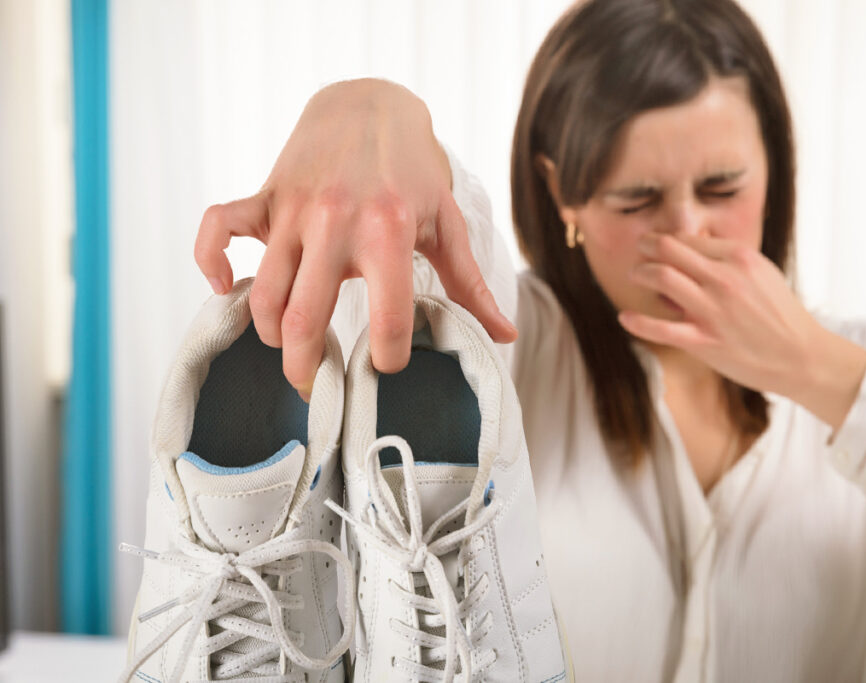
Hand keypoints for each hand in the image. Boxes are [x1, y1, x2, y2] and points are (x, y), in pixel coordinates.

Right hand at [194, 79, 515, 398]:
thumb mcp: (448, 223)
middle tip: (317, 391)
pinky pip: (216, 229)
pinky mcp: (264, 196)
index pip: (387, 320)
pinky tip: (224, 291)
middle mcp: (336, 222)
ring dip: (270, 335)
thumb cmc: (413, 172)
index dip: (387, 358)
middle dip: (308, 369)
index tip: (385, 365)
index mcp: (389, 232)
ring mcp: (293, 209)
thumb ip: (470, 284)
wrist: (371, 105)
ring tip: (289, 351)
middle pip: (306, 318)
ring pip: (263, 293)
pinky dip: (209, 262)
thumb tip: (505, 335)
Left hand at [618, 232, 865, 430]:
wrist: (801, 356)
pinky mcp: (705, 341)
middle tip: (639, 248)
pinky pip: (661, 328)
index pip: (690, 239)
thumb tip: (691, 253)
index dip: (669, 240)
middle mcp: (724, 279)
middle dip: (648, 245)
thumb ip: (728, 261)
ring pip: (661, 278)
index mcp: (740, 258)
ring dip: (641, 273)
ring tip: (635, 275)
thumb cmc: (780, 314)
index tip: (659, 244)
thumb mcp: (762, 274)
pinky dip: (637, 322)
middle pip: (670, 250)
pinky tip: (624, 317)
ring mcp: (713, 310)